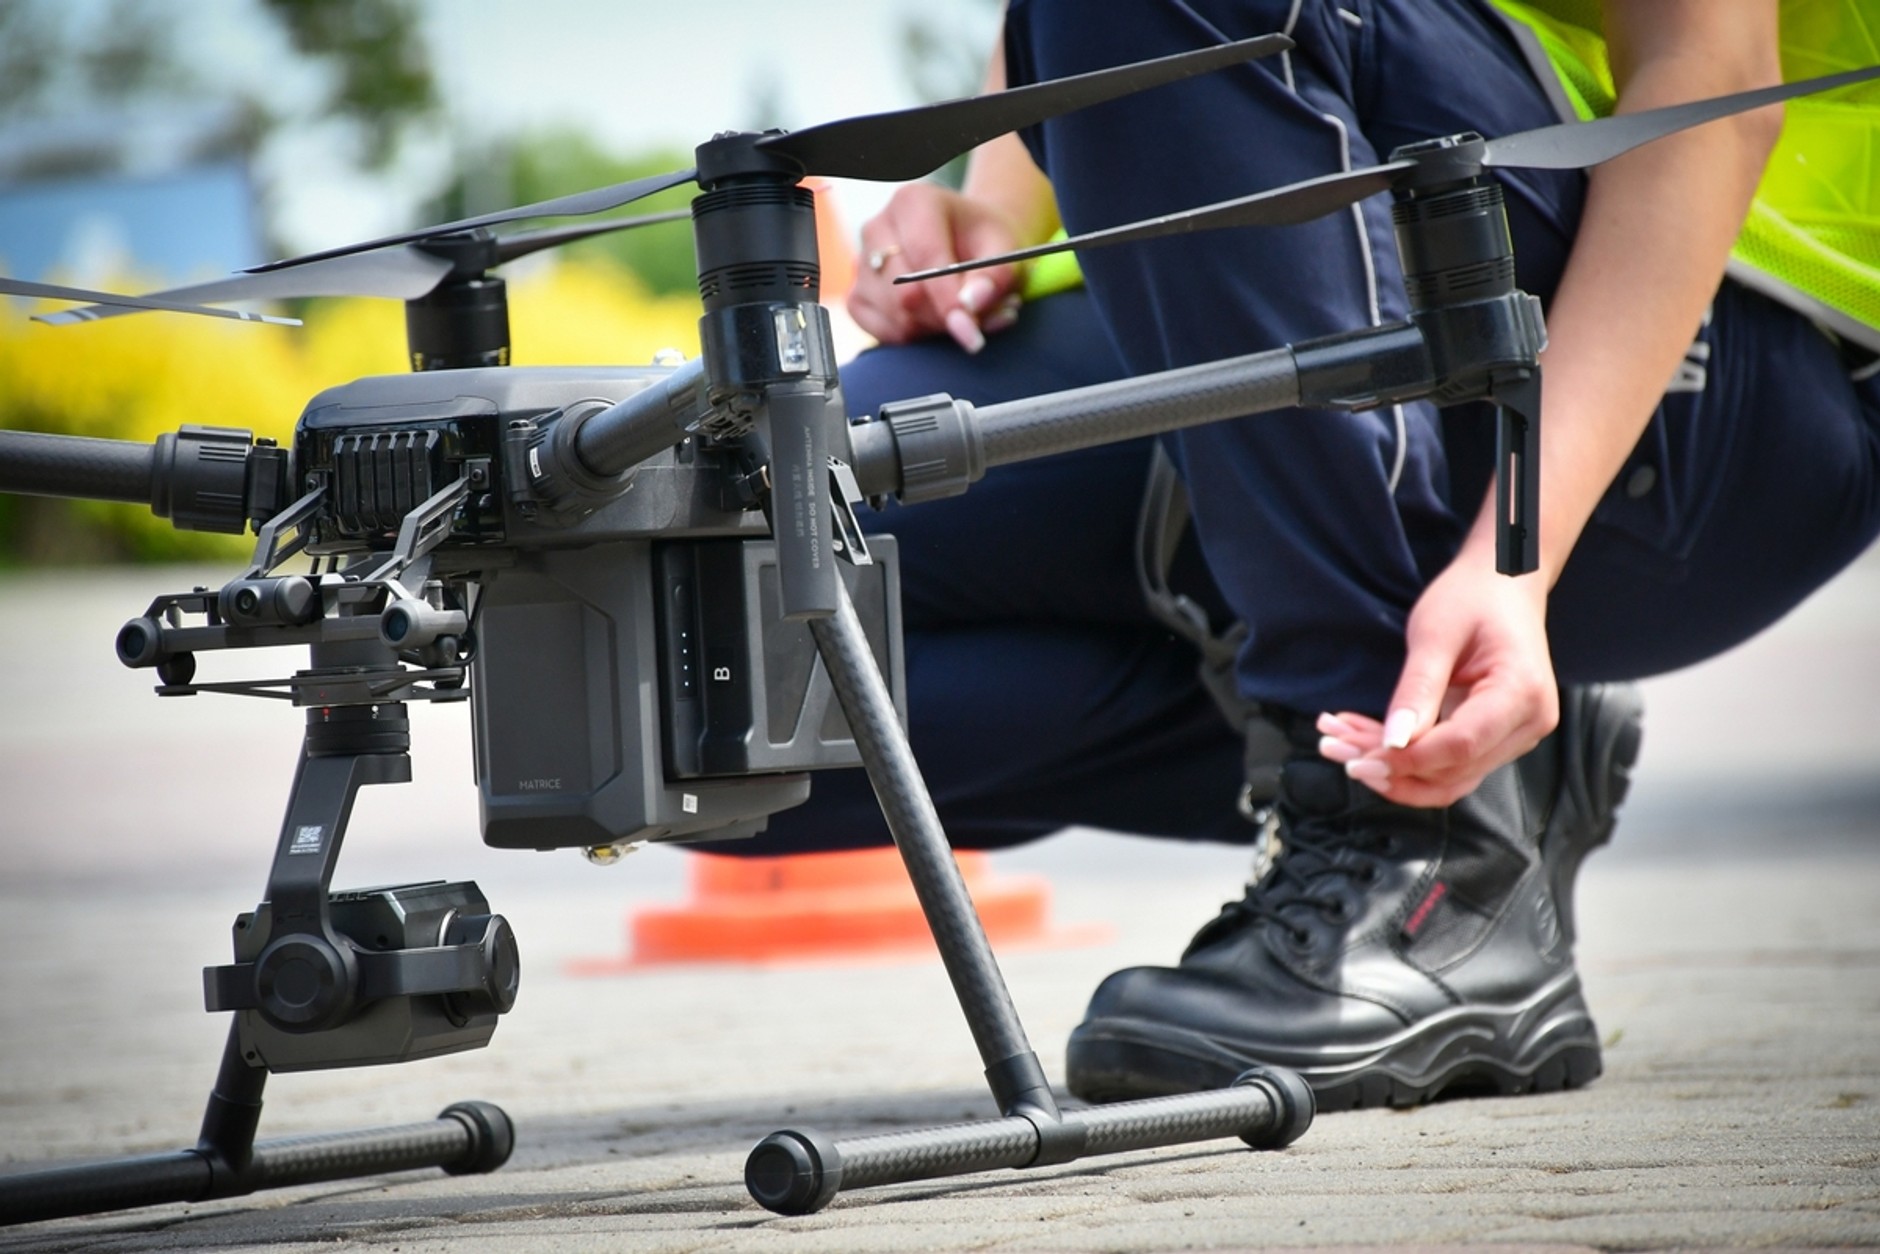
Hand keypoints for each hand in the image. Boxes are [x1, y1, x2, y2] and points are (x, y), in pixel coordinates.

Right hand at [848, 183, 1024, 351]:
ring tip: (962, 317)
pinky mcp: (858, 296)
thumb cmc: (984, 242)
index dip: (948, 298)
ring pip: (896, 317)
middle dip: (945, 318)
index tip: (971, 328)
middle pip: (906, 293)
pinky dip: (914, 337)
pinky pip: (883, 332)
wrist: (966, 243)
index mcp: (913, 202)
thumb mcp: (1005, 250)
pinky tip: (935, 322)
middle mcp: (878, 228)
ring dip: (934, 329)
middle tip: (978, 322)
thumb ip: (996, 276)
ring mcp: (862, 264)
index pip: (925, 256)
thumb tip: (972, 304)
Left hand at [1317, 560, 1558, 807]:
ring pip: (1448, 776)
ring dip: (1391, 769)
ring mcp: (1516, 735)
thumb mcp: (1434, 634)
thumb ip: (1417, 689)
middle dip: (1389, 768)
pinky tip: (1360, 738)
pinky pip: (1449, 763)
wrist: (1503, 583)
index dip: (1407, 759)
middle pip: (1454, 770)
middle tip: (1332, 747)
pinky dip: (1404, 758)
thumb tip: (1393, 743)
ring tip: (1336, 742)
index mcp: (1521, 692)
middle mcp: (1528, 723)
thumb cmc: (1472, 598)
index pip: (1461, 745)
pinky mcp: (1496, 738)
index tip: (1356, 758)